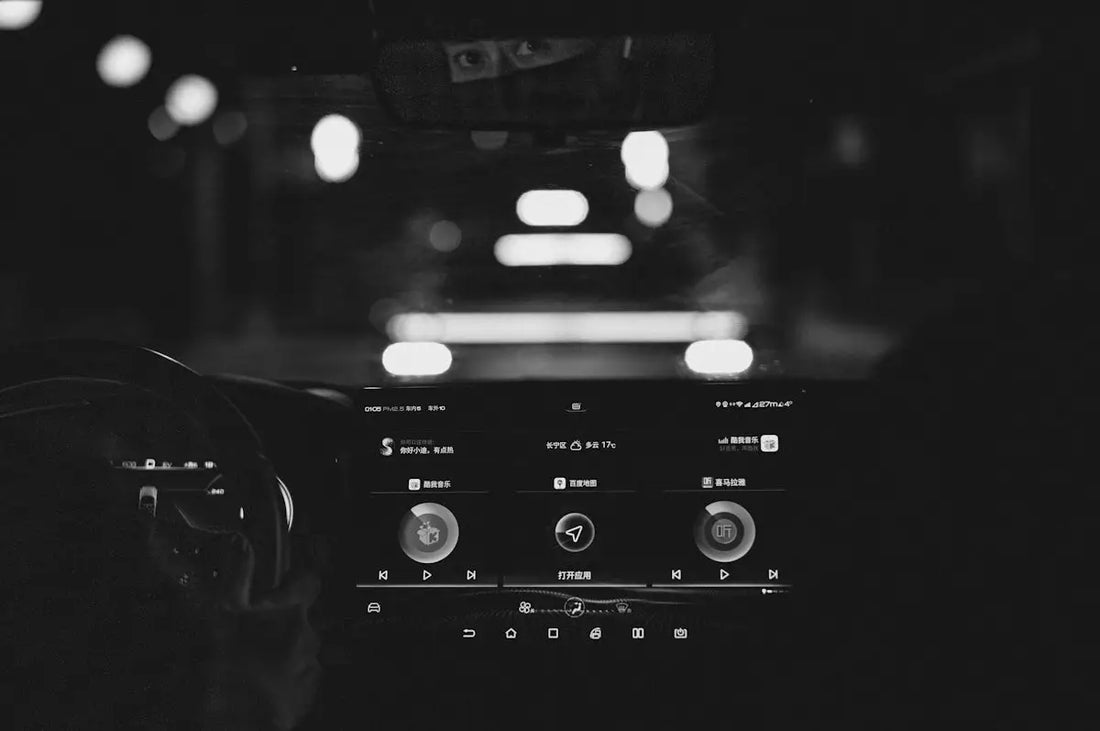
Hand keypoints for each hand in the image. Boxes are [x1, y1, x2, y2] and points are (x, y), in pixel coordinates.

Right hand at [202, 534, 321, 729]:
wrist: (238, 721)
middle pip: (301, 616)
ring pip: (300, 646)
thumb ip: (236, 574)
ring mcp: (310, 664)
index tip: (284, 580)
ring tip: (252, 660)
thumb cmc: (227, 668)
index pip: (309, 579)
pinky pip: (299, 674)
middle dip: (281, 619)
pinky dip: (284, 674)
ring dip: (282, 648)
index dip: (297, 576)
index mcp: (290, 610)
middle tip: (252, 630)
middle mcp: (308, 634)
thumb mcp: (221, 612)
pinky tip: (261, 680)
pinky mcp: (308, 691)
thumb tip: (240, 543)